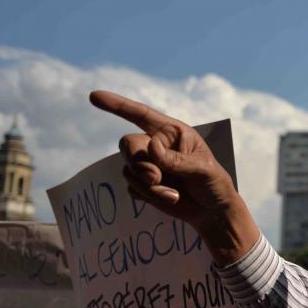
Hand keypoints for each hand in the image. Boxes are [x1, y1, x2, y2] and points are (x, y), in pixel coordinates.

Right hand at [90, 90, 258, 263]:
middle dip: (138, 163)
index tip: (93, 96)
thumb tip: (151, 147)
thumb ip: (176, 159)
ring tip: (173, 194)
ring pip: (129, 169)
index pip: (141, 114)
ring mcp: (148, 165)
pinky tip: (170, 198)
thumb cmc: (213, 183)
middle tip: (156, 178)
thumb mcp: (202, 169)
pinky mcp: (143, 185)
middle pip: (128, 145)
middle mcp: (156, 145)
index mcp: (172, 132)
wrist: (212, 211)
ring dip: (148, 185)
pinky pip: (132, 187)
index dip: (117, 105)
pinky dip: (149, 196)